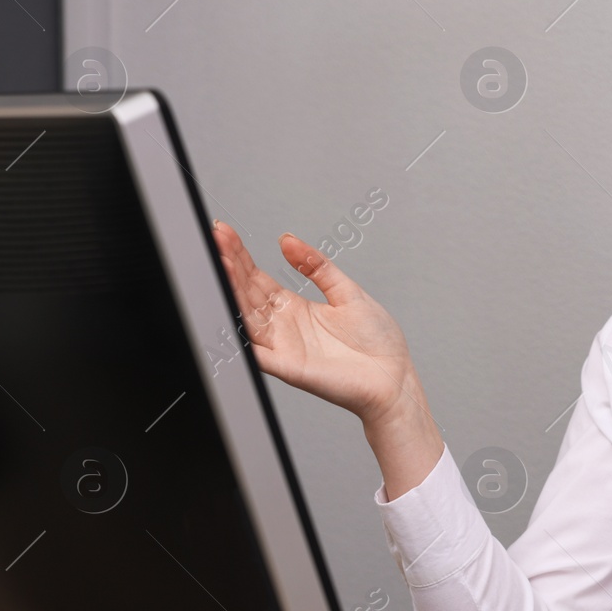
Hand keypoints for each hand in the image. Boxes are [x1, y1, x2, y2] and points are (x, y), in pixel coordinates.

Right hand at [210, 220, 423, 425]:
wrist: (394, 377)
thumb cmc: (377, 341)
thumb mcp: (347, 291)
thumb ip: (317, 266)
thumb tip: (288, 241)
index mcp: (294, 308)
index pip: (257, 278)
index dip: (240, 256)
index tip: (224, 233)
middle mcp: (283, 327)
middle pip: (247, 293)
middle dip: (230, 265)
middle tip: (216, 239)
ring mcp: (283, 347)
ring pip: (247, 316)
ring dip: (232, 291)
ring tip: (221, 264)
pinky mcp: (289, 368)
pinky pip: (258, 352)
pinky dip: (242, 335)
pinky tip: (229, 314)